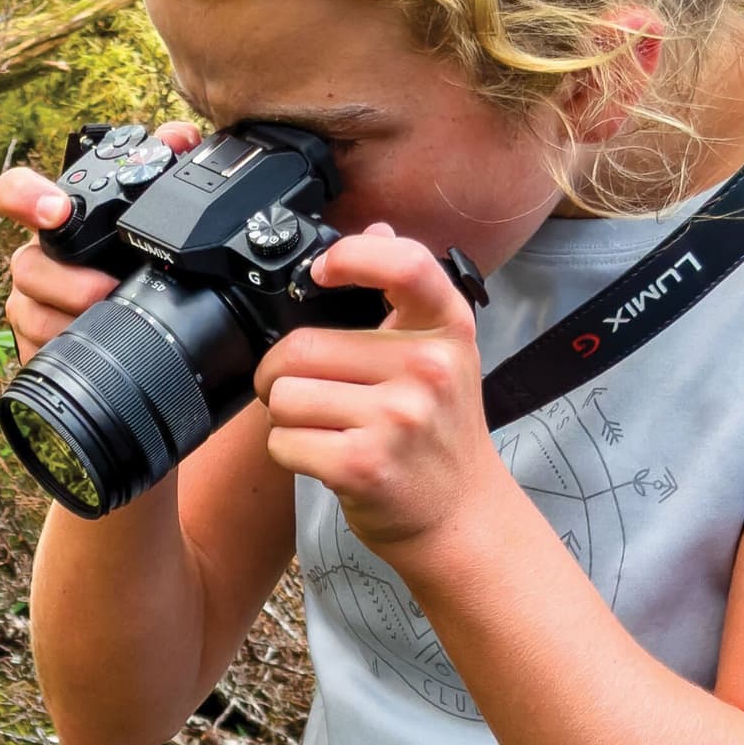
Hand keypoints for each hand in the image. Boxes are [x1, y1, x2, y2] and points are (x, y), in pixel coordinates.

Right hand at [0, 121, 200, 361]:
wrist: (141, 318)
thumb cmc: (133, 256)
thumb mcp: (151, 210)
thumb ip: (167, 164)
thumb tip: (179, 136)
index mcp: (57, 218)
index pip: (15, 193)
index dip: (25, 196)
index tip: (55, 211)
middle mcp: (38, 257)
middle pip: (25, 265)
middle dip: (64, 281)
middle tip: (104, 288)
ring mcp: (32, 300)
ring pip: (26, 310)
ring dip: (67, 319)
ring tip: (105, 322)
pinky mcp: (34, 341)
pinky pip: (32, 348)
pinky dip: (60, 349)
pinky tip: (89, 350)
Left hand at [254, 228, 507, 558]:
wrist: (461, 516)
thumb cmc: (439, 434)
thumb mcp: (441, 358)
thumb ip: (404, 297)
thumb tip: (376, 228)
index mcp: (447, 331)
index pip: (404, 264)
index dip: (351, 256)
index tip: (322, 273)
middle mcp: (428, 369)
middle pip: (300, 346)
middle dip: (283, 372)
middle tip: (312, 393)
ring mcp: (397, 418)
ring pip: (282, 395)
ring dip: (286, 416)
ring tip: (326, 429)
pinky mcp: (364, 464)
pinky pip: (283, 441)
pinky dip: (290, 452)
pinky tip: (326, 458)